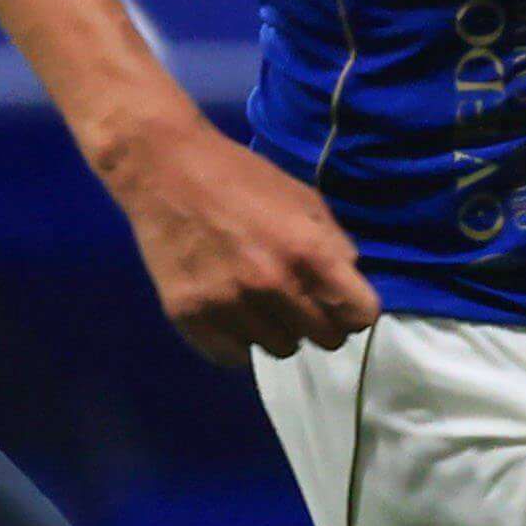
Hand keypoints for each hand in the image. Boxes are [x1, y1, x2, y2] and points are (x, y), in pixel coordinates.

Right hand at [101, 116, 377, 359]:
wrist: (165, 169)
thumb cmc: (240, 177)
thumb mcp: (303, 197)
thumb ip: (333, 242)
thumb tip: (349, 280)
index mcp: (307, 251)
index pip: (360, 316)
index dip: (354, 310)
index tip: (340, 303)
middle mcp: (272, 285)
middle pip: (325, 340)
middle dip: (319, 321)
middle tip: (297, 301)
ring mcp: (229, 306)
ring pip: (280, 349)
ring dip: (276, 329)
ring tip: (258, 300)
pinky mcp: (191, 317)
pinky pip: (233, 356)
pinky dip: (236, 340)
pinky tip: (229, 311)